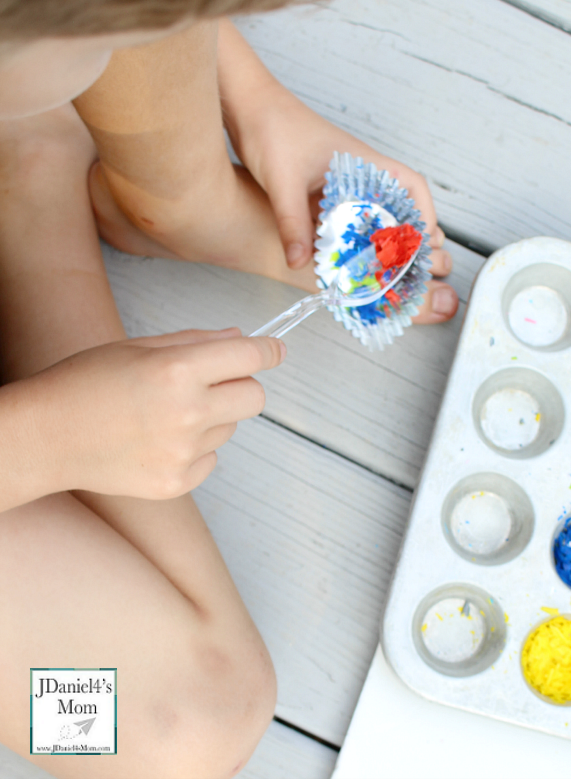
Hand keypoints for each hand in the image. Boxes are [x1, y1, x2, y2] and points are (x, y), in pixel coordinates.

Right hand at [20, 328, 283, 500]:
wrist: (45, 438)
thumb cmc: (86, 383)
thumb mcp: (139, 347)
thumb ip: (197, 341)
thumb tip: (242, 338)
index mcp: (177, 370)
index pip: (250, 357)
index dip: (269, 351)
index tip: (275, 350)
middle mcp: (187, 412)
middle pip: (255, 397)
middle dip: (243, 385)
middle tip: (214, 382)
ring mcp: (183, 452)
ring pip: (231, 428)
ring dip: (213, 417)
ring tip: (165, 414)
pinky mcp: (177, 482)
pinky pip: (211, 458)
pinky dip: (196, 449)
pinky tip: (158, 441)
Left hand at [217, 20, 458, 322]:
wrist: (248, 107)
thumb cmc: (272, 127)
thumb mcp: (283, 181)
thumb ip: (291, 223)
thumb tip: (298, 263)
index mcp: (362, 163)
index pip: (411, 184)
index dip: (425, 213)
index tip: (427, 240)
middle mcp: (356, 173)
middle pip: (397, 205)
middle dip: (407, 235)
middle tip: (409, 264)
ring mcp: (340, 183)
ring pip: (371, 214)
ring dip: (379, 238)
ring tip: (384, 269)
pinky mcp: (321, 191)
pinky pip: (345, 218)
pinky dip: (351, 238)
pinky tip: (345, 259)